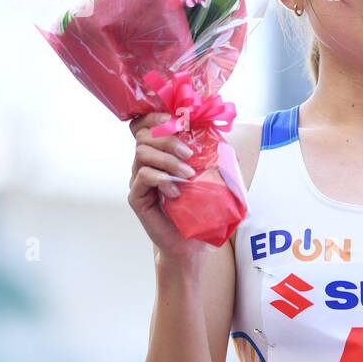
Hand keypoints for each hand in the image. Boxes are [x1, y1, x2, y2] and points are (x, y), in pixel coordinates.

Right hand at [127, 111, 205, 262]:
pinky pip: (142, 176)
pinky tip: (176, 191)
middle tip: (189, 155)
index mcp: (161, 154)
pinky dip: (161, 178)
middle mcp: (146, 163)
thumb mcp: (213, 179)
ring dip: (167, 160)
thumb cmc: (202, 209)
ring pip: (142, 153)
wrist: (192, 243)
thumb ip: (214, 158)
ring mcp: (139, 180)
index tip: (179, 122)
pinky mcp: (137, 197)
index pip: (148, 125)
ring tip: (187, 174)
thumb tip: (225, 139)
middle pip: (144, 135)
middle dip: (168, 139)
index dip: (157, 117)